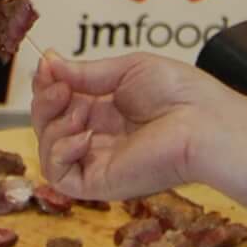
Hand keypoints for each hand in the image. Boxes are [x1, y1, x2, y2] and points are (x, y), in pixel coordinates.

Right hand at [30, 52, 232, 203]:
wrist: (203, 123)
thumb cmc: (180, 94)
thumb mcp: (126, 70)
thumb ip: (85, 73)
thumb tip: (50, 64)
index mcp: (107, 111)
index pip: (60, 103)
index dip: (47, 85)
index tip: (46, 65)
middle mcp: (99, 137)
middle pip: (48, 125)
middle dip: (44, 102)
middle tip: (58, 86)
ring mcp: (98, 161)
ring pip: (47, 150)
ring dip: (50, 125)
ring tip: (77, 110)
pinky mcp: (99, 183)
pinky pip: (59, 176)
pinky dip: (58, 152)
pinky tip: (83, 135)